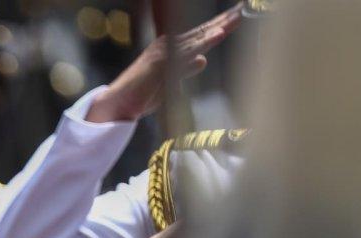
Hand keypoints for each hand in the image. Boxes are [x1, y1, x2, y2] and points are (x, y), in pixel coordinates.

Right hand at [86, 6, 241, 122]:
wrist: (118, 104)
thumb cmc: (141, 96)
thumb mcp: (170, 82)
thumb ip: (186, 69)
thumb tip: (202, 59)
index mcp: (170, 50)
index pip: (199, 36)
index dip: (219, 27)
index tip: (236, 17)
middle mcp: (167, 46)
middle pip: (201, 32)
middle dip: (223, 21)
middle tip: (242, 10)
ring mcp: (163, 52)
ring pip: (196, 38)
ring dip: (217, 27)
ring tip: (236, 18)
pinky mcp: (160, 61)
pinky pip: (186, 50)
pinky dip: (203, 42)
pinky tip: (217, 35)